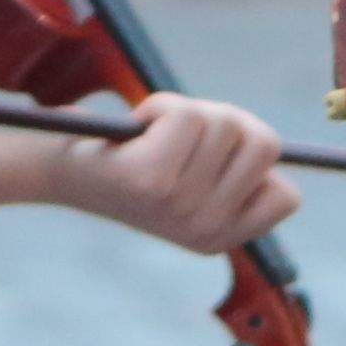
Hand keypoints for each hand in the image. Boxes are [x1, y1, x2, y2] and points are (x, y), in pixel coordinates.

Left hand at [0, 91, 300, 256]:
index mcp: (220, 238)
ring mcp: (179, 207)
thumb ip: (235, 167)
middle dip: (223, 123)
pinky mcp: (150, 180)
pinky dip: (162, 106)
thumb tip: (271, 147)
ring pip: (227, 123)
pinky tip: (137, 128)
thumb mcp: (193, 176)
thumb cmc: (129, 158)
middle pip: (263, 144)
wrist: (57, 168)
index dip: (253, 163)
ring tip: (152, 133)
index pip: (287, 196)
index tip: (208, 162)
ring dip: (188, 111)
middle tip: (174, 137)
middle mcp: (204, 231)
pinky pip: (189, 116)